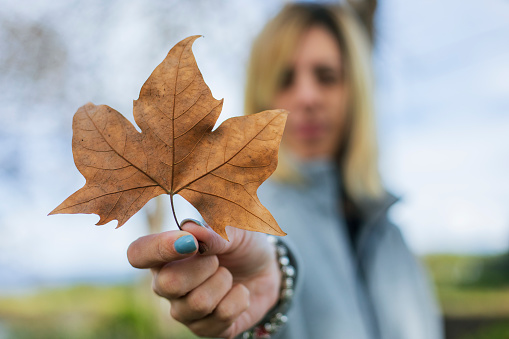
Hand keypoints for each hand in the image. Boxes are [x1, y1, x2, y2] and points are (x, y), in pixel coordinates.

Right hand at [127, 220, 280, 337]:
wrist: (265, 268)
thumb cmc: (241, 242)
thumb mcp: (234, 228)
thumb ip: (213, 230)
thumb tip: (191, 230)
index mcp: (165, 252)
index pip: (138, 253)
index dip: (158, 248)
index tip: (191, 243)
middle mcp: (166, 283)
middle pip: (168, 284)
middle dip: (204, 268)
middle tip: (217, 260)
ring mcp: (184, 310)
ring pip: (197, 303)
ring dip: (224, 283)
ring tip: (228, 275)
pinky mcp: (205, 329)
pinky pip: (221, 318)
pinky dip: (239, 299)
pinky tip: (238, 292)